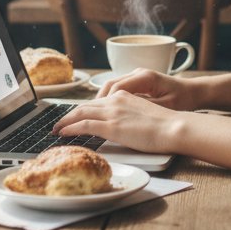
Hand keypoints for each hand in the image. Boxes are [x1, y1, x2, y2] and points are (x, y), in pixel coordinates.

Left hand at [53, 90, 181, 153]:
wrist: (174, 127)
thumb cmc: (166, 125)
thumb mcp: (144, 115)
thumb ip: (130, 117)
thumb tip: (122, 126)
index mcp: (124, 96)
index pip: (97, 102)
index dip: (83, 110)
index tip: (75, 117)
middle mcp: (116, 100)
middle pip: (85, 105)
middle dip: (70, 114)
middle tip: (59, 123)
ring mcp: (113, 112)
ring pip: (81, 113)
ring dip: (65, 121)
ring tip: (56, 129)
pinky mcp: (111, 126)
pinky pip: (84, 124)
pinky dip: (70, 127)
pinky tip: (62, 133)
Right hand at [96, 69, 202, 110]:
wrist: (195, 92)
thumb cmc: (183, 100)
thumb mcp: (164, 107)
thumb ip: (143, 108)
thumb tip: (121, 114)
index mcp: (144, 78)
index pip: (115, 88)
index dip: (102, 103)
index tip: (90, 116)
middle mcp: (138, 73)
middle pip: (109, 85)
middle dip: (95, 102)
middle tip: (79, 117)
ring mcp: (138, 76)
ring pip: (111, 86)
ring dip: (100, 100)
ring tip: (87, 115)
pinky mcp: (139, 82)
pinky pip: (118, 89)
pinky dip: (109, 99)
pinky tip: (103, 111)